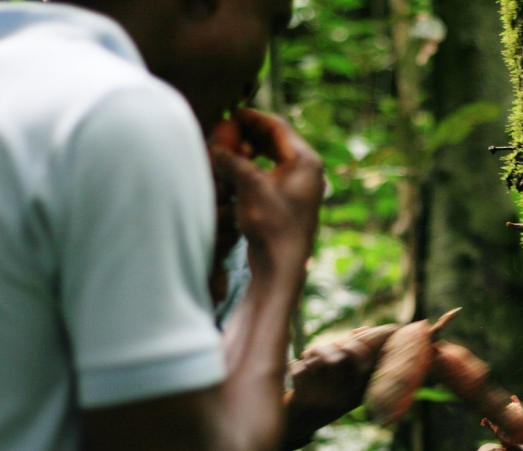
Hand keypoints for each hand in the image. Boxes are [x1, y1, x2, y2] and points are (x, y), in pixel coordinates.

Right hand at [209, 109, 323, 273]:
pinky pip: (270, 175)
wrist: (280, 265)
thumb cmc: (270, 225)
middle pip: (276, 140)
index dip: (252, 117)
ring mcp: (300, 187)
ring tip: (226, 151)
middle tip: (225, 130)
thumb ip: (232, 161)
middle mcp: (308, 171)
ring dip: (249, 152)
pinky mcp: (289, 201)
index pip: (277, 127)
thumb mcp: (248, 186)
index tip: (230, 112)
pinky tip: (234, 172)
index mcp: (306, 161)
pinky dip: (252, 169)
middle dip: (249, 134)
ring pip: (271, 158)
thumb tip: (214, 146)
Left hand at [279, 333, 380, 450]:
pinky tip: (295, 368)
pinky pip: (300, 371)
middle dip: (330, 347)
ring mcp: (323, 402)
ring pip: (320, 362)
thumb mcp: (345, 383)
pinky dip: (295, 365)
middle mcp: (343, 400)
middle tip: (321, 350)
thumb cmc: (323, 394)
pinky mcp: (302, 402)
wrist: (296, 425)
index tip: (345, 343)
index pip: (366, 365)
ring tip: (308, 355)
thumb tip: (362, 329)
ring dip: (312, 353)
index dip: (357, 347)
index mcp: (357, 394)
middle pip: (340, 358)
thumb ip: (354, 357)